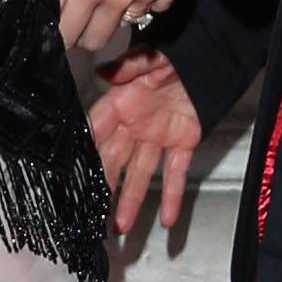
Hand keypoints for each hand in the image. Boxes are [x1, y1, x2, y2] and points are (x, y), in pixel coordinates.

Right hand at [89, 48, 204, 237]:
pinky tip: (167, 219)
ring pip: (141, 173)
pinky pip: (175, 173)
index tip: (72, 175)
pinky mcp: (182, 143)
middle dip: (104, 186)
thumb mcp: (151, 58)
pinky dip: (172, 196)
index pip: (97, 130)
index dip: (85, 151)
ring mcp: (157, 137)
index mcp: (122, 103)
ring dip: (131, 200)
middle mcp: (135, 125)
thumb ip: (130, 67)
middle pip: (114, 160)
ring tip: (121, 227)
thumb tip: (104, 72)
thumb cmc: (176, 54)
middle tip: (91, 212)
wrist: (210, 59)